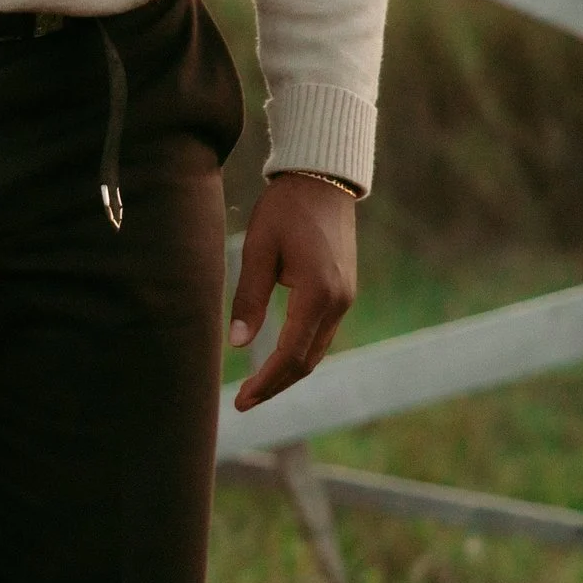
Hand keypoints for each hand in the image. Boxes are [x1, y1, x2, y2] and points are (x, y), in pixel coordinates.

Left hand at [229, 172, 358, 410]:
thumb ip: (248, 299)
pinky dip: (300, 353)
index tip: (241, 401)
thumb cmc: (284, 210)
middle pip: (307, 361)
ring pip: (317, 350)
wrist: (323, 180)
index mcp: (318, 294)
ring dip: (288, 373)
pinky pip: (322, 334)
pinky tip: (278, 361)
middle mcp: (339, 301)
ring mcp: (345, 297)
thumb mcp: (257, 250)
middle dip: (275, 385)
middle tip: (243, 403)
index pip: (290, 354)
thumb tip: (237, 344)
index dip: (265, 382)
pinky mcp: (343, 291)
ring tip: (256, 389)